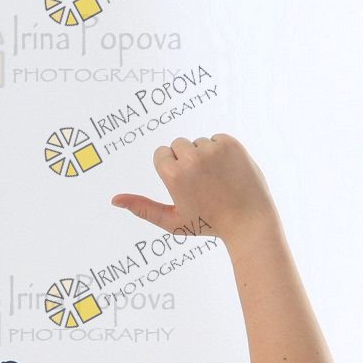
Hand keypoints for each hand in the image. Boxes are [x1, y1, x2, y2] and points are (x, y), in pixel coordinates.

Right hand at [109, 134, 277, 242]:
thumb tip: (114, 200)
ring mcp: (213, 149)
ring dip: (205, 156)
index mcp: (173, 175)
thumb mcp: (171, 221)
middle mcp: (191, 158)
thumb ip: (142, 208)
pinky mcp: (231, 143)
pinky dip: (221, 151)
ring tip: (217, 179)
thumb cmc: (208, 224)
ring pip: (199, 142)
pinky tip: (228, 171)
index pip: (161, 154)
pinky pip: (217, 138)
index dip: (171, 169)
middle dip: (186, 159)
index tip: (185, 184)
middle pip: (178, 144)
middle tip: (202, 183)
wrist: (249, 220)